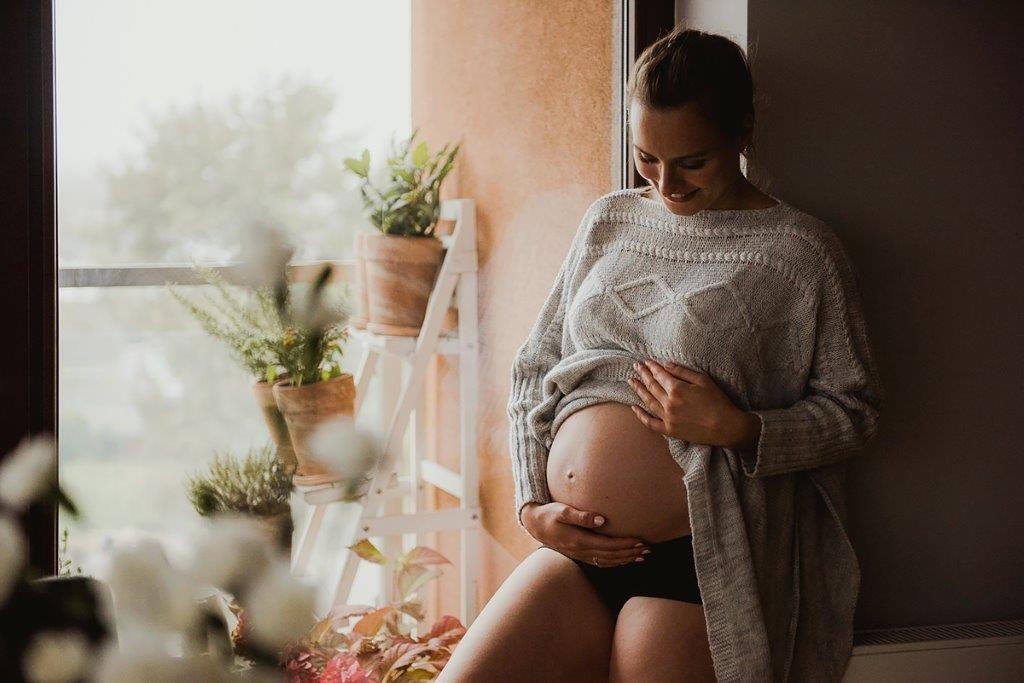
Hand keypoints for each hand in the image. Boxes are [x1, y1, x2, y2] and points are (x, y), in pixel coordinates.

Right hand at [522, 502, 650, 566]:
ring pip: (607, 561)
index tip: (640, 541)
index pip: (608, 545)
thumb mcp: (562, 510)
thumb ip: (581, 515)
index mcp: (579, 540)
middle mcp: (581, 551)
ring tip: (642, 556)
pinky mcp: (580, 555)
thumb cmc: (550, 514)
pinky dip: (615, 562)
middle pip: (611, 556)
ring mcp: (580, 555)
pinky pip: (601, 562)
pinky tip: (624, 559)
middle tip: (648, 550)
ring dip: (625, 559)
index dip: (625, 545)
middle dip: (630, 553)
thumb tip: (601, 520)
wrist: (535, 524)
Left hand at [627, 358, 758, 447]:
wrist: (726, 426)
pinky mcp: (669, 430)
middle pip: (652, 386)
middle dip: (643, 375)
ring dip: (638, 390)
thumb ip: (683, 371)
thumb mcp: (703, 380)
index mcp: (677, 389)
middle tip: (636, 367)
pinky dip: (641, 415)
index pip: (660, 375)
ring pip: (648, 401)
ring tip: (631, 382)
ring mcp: (668, 418)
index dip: (652, 367)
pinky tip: (633, 407)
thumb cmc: (718, 401)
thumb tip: (665, 364)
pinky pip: (650, 423)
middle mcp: (669, 403)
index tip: (646, 362)